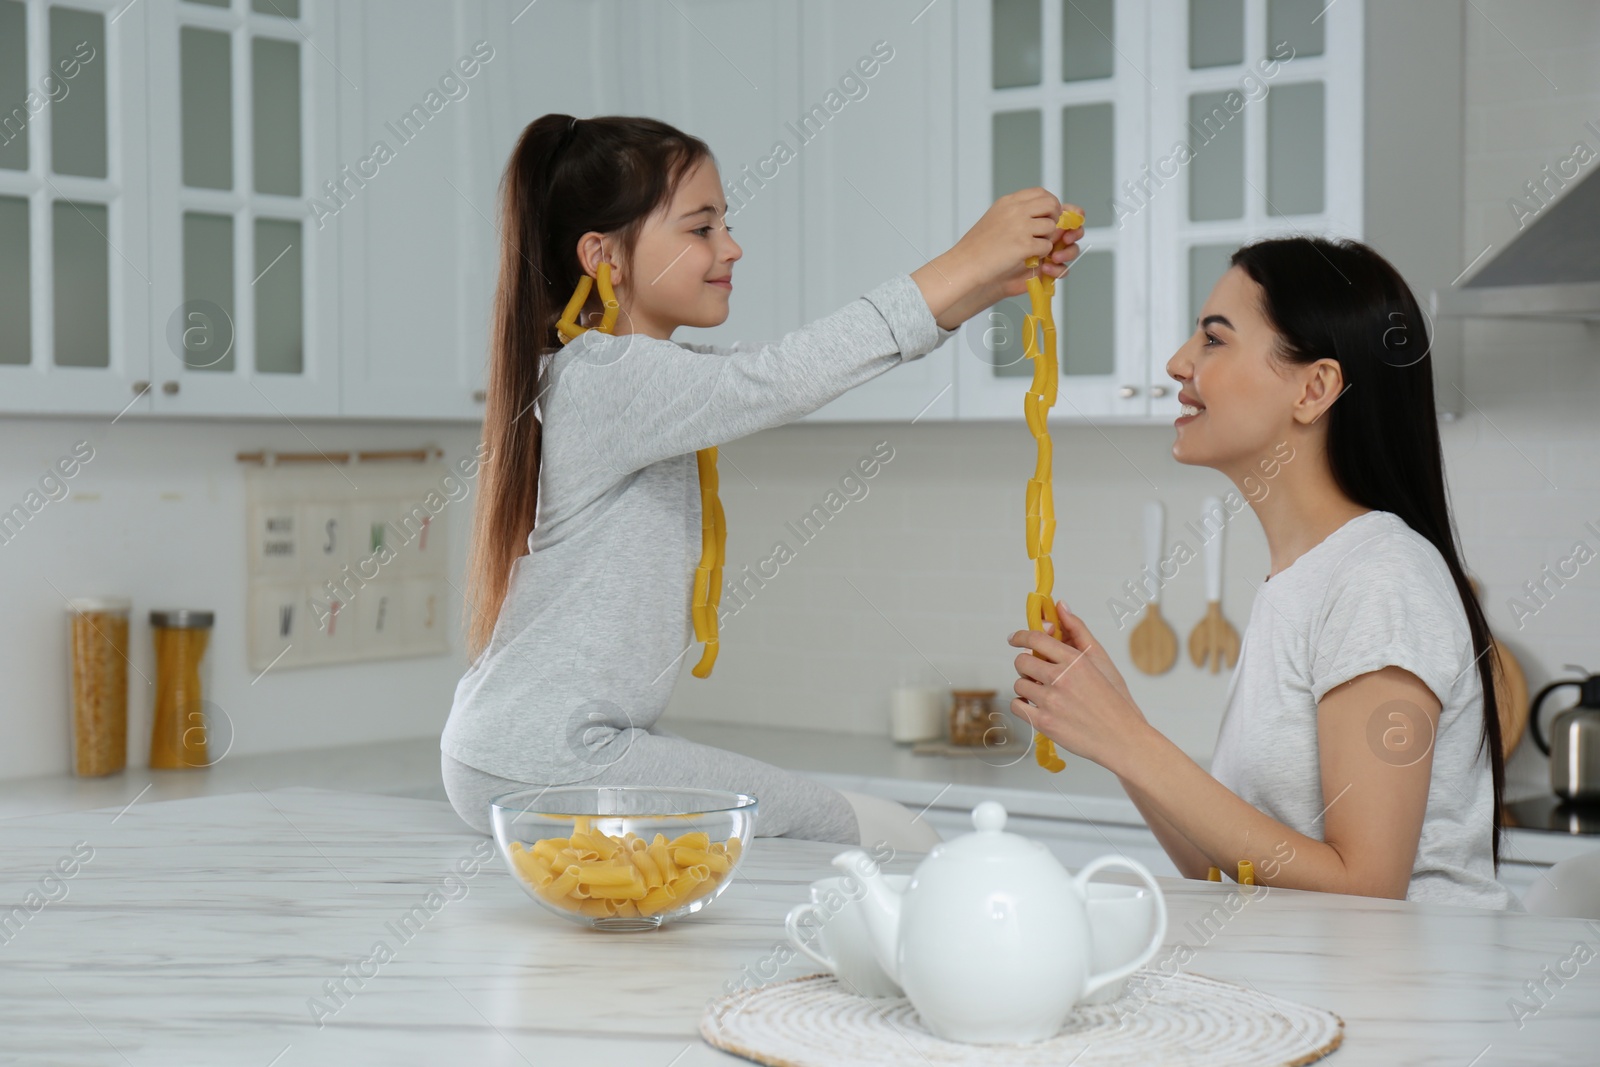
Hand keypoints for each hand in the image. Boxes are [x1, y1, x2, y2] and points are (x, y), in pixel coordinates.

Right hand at [912, 190, 1084, 327]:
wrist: (965, 265)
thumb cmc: (977, 248)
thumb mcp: (996, 218)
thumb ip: (1017, 212)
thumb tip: (1040, 212)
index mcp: (1009, 202)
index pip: (1041, 193)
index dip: (1049, 204)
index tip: (1048, 215)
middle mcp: (1016, 210)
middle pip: (1051, 205)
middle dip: (1054, 218)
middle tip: (1046, 232)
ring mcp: (1021, 226)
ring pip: (1051, 227)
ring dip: (1046, 239)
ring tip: (1030, 247)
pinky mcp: (1024, 245)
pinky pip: (1046, 247)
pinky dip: (1040, 254)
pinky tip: (1026, 257)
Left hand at [1007, 601, 1148, 771]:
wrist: (1123, 739)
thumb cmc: (1114, 701)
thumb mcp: (1101, 662)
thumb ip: (1077, 632)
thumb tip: (1061, 605)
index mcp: (1076, 661)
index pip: (1036, 639)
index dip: (1020, 637)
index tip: (1014, 639)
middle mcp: (1061, 678)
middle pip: (1021, 662)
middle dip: (1025, 666)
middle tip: (1034, 673)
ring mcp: (1051, 701)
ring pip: (1019, 685)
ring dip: (1026, 688)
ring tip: (1043, 694)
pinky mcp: (1044, 723)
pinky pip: (1017, 707)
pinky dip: (1023, 707)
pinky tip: (1036, 708)